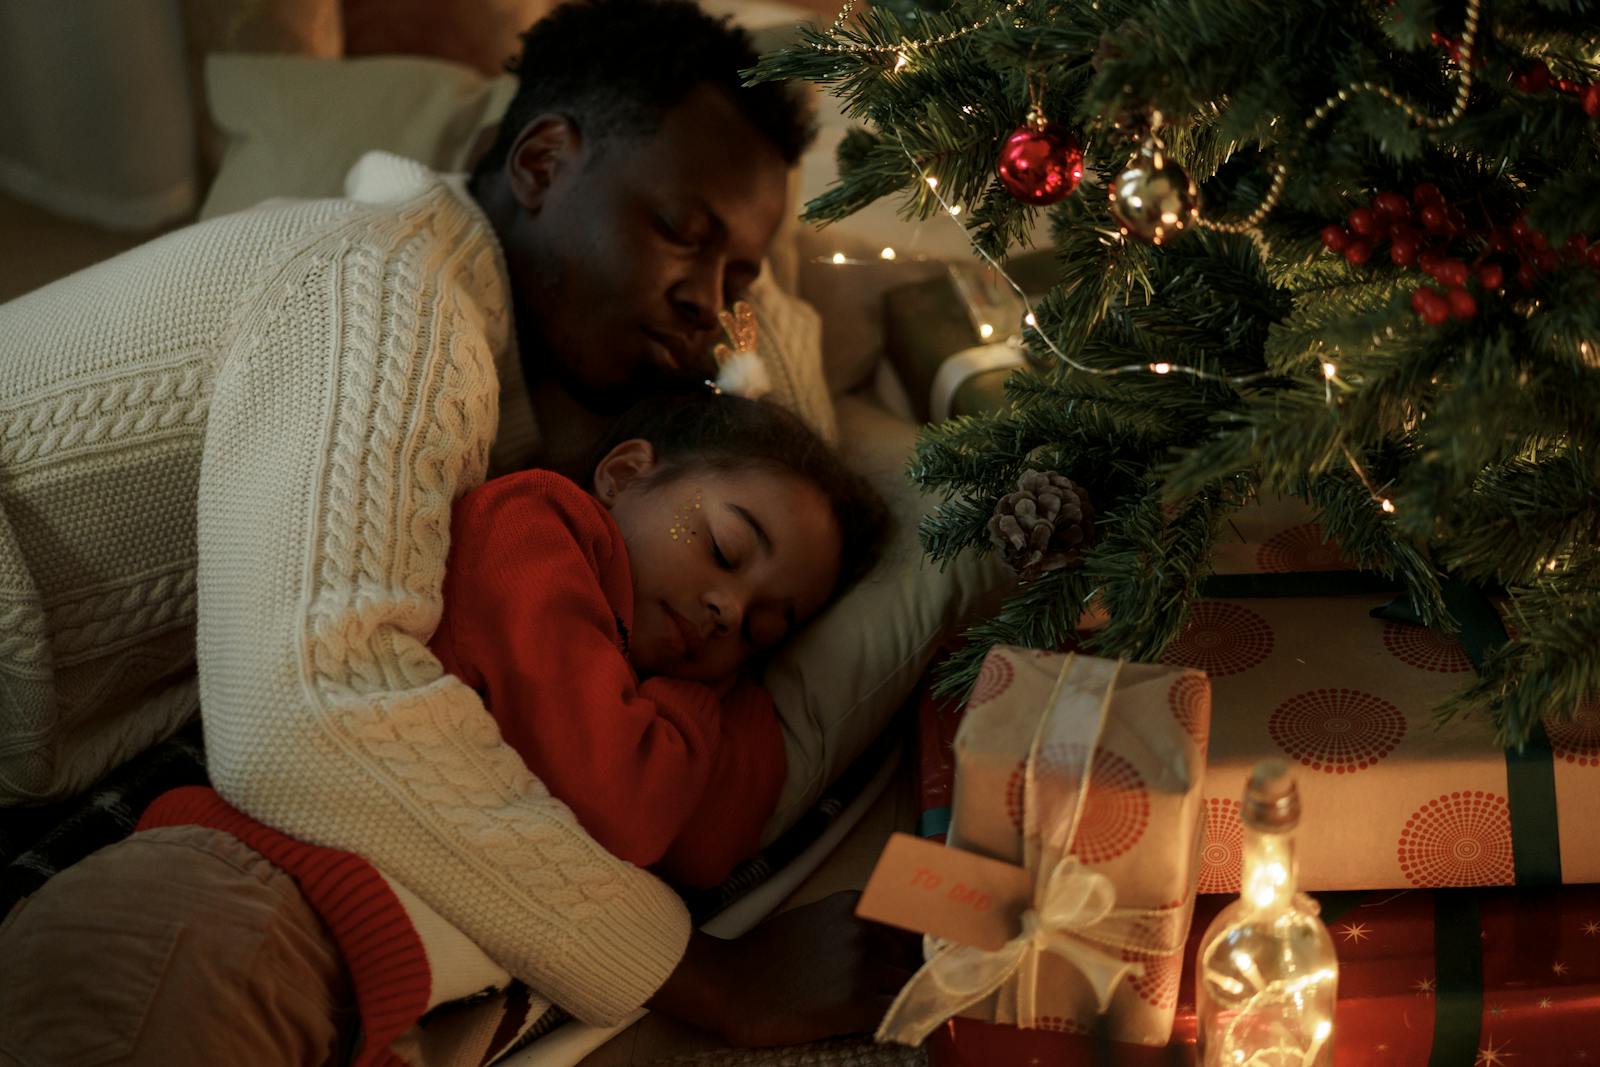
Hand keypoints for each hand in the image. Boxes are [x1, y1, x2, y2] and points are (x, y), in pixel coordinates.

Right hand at [646, 890, 921, 1046]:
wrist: (728, 984)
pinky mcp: (854, 1005)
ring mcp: (860, 967)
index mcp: (855, 906)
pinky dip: (904, 1025)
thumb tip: (885, 943)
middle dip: (924, 975)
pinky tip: (903, 1031)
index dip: (929, 942)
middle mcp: (864, 930)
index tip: (940, 956)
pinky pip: (897, 1017)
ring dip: (917, 1003)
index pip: (915, 920)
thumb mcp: (814, 920)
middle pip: (918, 956)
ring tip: (919, 1014)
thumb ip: (851, 924)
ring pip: (913, 987)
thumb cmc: (765, 955)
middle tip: (929, 992)